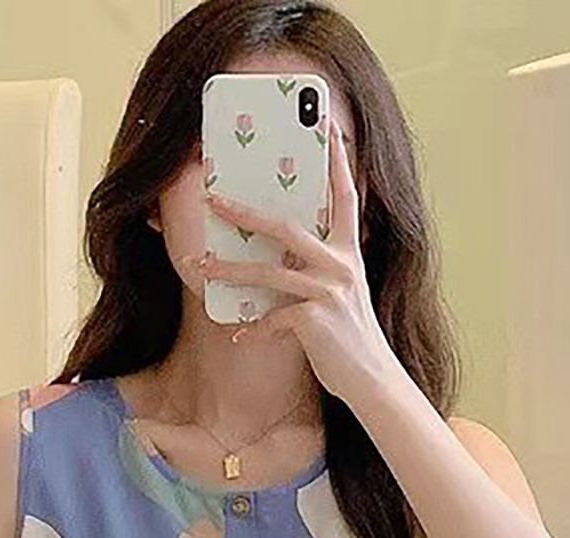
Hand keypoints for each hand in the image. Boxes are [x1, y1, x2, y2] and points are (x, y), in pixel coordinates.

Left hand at [198, 116, 399, 403]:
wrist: (372, 381)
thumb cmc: (351, 339)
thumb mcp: (342, 295)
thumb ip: (319, 270)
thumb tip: (282, 258)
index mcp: (349, 252)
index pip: (343, 196)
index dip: (335, 160)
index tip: (323, 123)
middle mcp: (341, 265)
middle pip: (284, 227)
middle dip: (244, 212)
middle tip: (213, 198)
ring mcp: (328, 291)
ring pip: (267, 272)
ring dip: (227, 271)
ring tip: (197, 268)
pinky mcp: (316, 320)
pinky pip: (272, 319)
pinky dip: (253, 328)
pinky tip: (238, 335)